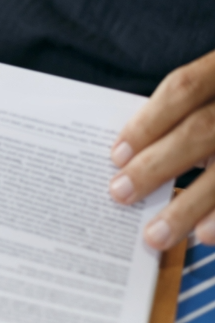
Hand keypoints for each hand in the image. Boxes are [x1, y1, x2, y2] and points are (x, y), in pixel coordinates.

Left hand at [109, 49, 214, 248]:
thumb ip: (187, 114)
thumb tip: (133, 158)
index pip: (185, 88)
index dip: (148, 121)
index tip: (116, 155)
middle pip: (202, 131)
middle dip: (157, 166)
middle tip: (120, 194)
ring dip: (191, 204)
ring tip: (156, 235)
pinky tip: (206, 235)